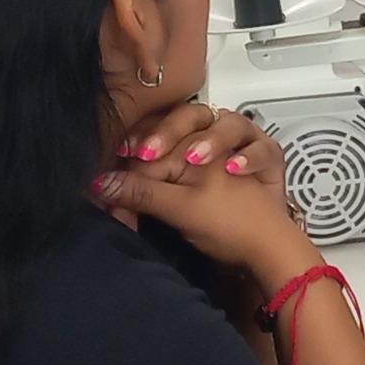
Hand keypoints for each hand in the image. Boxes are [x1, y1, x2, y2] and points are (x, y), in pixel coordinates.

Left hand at [96, 99, 309, 280]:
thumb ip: (138, 193)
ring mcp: (245, 145)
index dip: (143, 139)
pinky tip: (235, 169)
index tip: (123, 152)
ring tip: (196, 158)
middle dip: (171, 131)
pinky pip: (264, 147)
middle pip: (192, 116)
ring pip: (230, 123)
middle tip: (150, 152)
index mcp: (187, 148)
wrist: (266, 247)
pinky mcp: (268, 157)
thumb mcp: (173, 209)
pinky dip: (250, 156)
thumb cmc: (221, 226)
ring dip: (213, 139)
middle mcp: (217, 140)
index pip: (162, 128)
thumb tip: (96, 185)